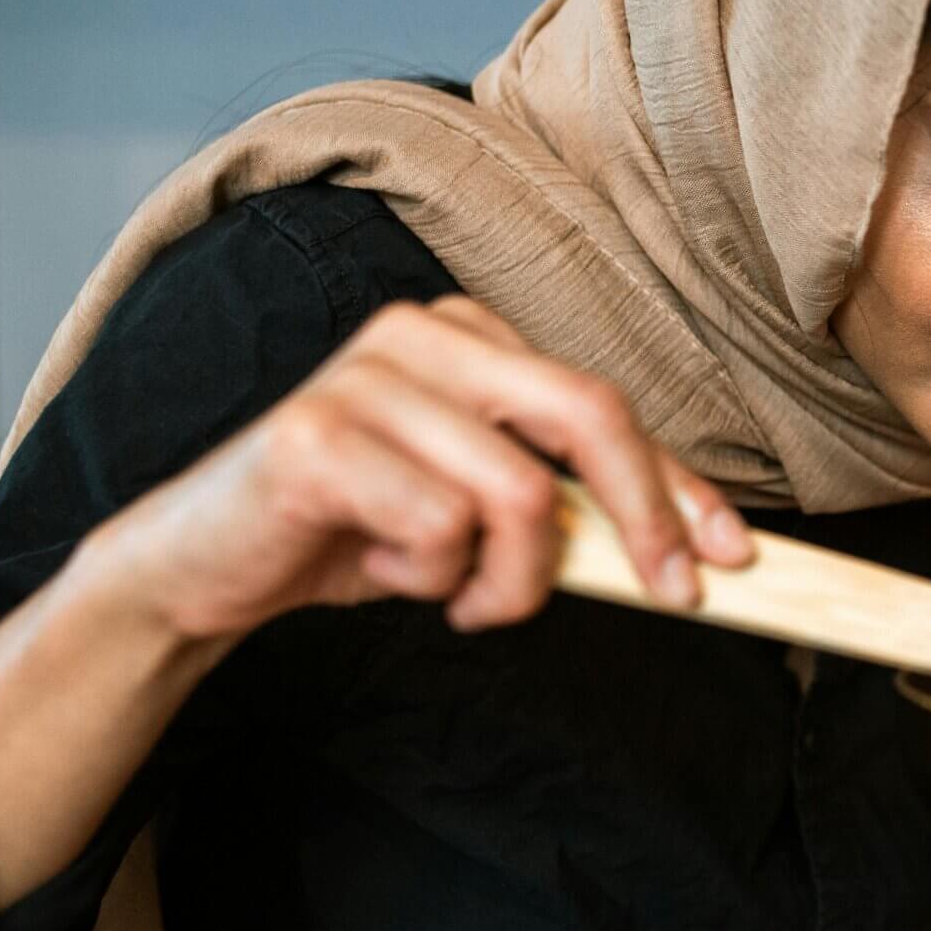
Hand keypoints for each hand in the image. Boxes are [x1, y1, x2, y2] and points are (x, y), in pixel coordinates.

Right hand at [85, 295, 749, 642]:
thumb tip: (688, 546)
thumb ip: (561, 506)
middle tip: (666, 594)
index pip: (605, 403)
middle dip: (645, 517)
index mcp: (468, 335)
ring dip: (506, 580)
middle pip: (588, 413)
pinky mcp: (316, 436)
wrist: (199, 568)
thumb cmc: (348, 533)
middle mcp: (423, 333)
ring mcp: (365, 375)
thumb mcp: (472, 511)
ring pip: (522, 493)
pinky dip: (429, 580)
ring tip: (455, 597)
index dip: (680, 483)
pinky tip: (383, 571)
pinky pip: (440, 528)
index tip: (731, 557)